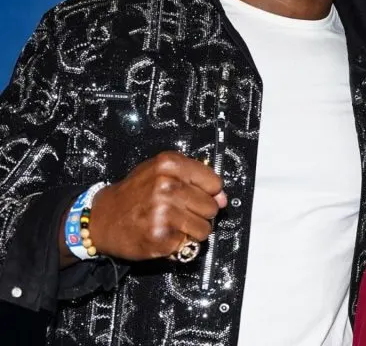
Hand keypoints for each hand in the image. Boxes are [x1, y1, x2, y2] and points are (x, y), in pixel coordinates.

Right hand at [87, 151, 227, 260]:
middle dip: (200, 212)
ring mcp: (163, 212)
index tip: (197, 195)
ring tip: (173, 223)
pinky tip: (164, 233)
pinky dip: (180, 242)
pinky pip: (190, 243)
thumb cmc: (133, 195)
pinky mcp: (161, 237)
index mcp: (169, 165)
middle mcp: (167, 186)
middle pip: (212, 207)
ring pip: (205, 228)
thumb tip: (223, 198)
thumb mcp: (160, 173)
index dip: (209, 192)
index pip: (215, 183)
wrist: (101, 219)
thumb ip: (194, 179)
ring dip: (192, 230)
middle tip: (179, 211)